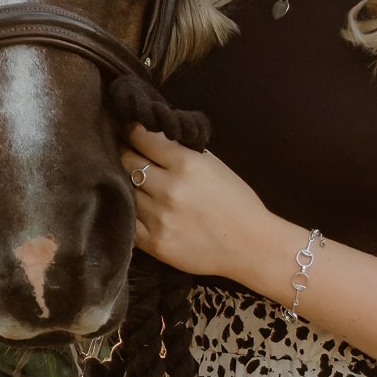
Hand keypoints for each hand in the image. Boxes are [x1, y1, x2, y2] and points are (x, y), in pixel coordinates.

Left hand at [120, 122, 274, 281]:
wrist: (250, 246)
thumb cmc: (238, 203)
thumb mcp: (215, 167)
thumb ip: (185, 153)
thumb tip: (157, 139)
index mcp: (187, 165)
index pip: (143, 139)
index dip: (132, 132)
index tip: (129, 130)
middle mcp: (169, 189)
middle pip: (128, 163)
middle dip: (126, 155)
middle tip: (126, 154)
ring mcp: (160, 217)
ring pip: (127, 192)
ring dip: (130, 187)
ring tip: (139, 186)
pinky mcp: (156, 242)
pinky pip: (129, 222)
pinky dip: (132, 215)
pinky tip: (141, 211)